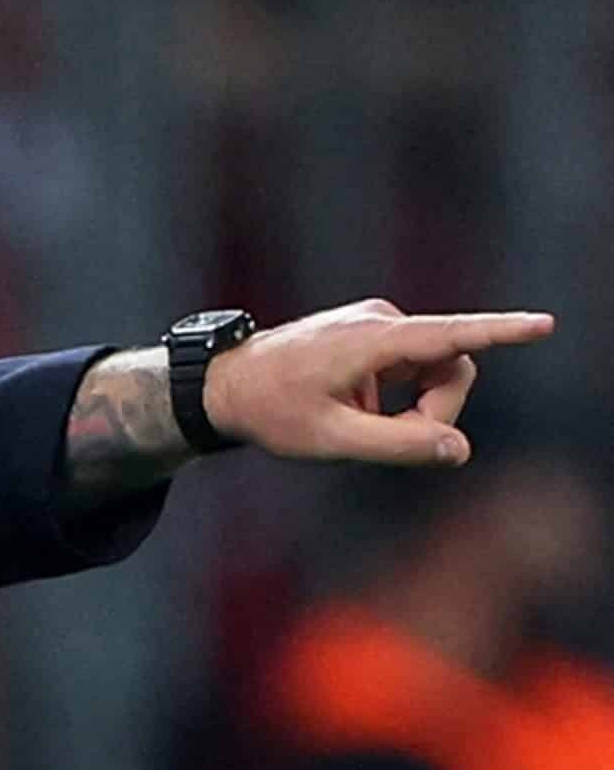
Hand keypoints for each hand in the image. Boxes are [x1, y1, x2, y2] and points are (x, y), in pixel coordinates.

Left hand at [203, 299, 555, 466]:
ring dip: (413, 406)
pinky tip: (354, 408)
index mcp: (372, 339)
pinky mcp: (374, 333)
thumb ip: (396, 446)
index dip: (501, 333)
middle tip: (392, 440)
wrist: (226, 384)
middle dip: (435, 410)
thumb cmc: (271, 411)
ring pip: (434, 370)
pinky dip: (397, 397)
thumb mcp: (329, 438)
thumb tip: (457, 448)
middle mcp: (381, 320)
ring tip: (359, 423)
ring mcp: (378, 323)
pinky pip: (412, 368)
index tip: (543, 325)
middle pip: (451, 366)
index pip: (451, 336)